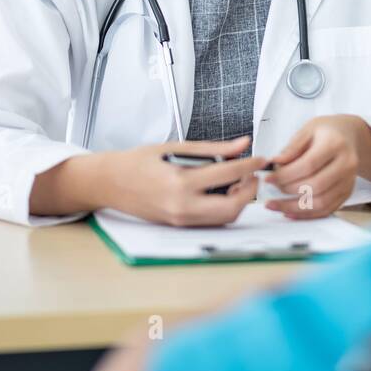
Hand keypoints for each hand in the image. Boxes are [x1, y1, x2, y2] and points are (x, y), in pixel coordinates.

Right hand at [103, 136, 264, 226]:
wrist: (111, 182)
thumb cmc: (138, 163)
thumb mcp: (177, 148)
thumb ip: (214, 148)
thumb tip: (242, 144)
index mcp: (181, 181)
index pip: (229, 174)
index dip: (250, 165)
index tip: (259, 159)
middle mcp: (182, 205)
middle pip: (233, 207)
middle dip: (250, 191)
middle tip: (252, 175)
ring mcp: (181, 219)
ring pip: (225, 218)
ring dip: (239, 201)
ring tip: (238, 182)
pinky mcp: (180, 226)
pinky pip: (212, 222)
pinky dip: (224, 209)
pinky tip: (223, 193)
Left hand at [265, 115, 370, 218]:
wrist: (350, 136)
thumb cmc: (327, 132)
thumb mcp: (307, 130)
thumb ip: (291, 148)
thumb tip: (275, 164)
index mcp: (335, 144)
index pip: (309, 165)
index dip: (285, 175)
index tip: (269, 178)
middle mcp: (347, 164)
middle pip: (316, 186)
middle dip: (289, 190)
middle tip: (273, 188)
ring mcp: (349, 181)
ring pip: (321, 202)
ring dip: (294, 207)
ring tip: (275, 204)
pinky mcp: (347, 193)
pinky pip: (326, 210)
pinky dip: (306, 214)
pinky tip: (290, 211)